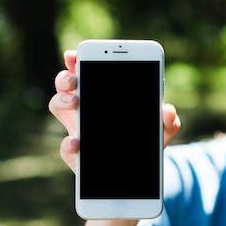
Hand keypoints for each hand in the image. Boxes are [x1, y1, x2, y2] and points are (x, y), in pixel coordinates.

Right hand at [48, 50, 180, 172]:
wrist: (139, 170)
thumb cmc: (147, 141)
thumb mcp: (162, 129)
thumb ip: (168, 120)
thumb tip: (168, 110)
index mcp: (104, 95)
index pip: (87, 72)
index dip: (77, 61)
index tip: (76, 55)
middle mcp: (86, 108)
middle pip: (65, 84)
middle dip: (66, 76)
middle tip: (75, 79)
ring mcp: (78, 129)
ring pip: (57, 105)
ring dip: (62, 100)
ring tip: (76, 102)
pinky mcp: (77, 155)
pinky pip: (66, 147)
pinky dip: (69, 144)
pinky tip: (78, 142)